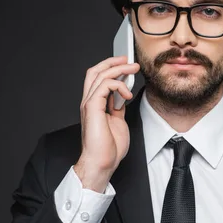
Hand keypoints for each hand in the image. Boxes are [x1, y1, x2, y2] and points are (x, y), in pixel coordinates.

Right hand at [74, 55, 139, 192]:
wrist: (102, 162)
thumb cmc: (109, 147)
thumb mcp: (117, 121)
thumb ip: (117, 108)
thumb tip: (122, 97)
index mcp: (94, 104)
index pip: (97, 78)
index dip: (110, 67)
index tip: (126, 63)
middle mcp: (89, 101)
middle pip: (95, 71)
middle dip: (112, 62)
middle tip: (128, 59)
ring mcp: (89, 104)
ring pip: (100, 75)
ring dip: (119, 69)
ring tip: (133, 69)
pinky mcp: (92, 108)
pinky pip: (104, 86)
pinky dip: (118, 86)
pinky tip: (127, 94)